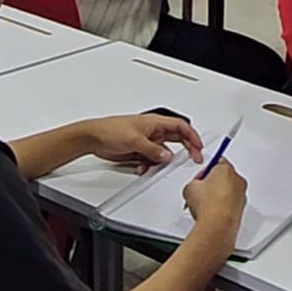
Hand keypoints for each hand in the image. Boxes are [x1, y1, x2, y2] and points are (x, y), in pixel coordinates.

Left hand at [82, 114, 204, 171]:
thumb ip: (153, 150)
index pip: (181, 127)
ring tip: (153, 166)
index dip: (192, 136)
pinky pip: (151, 160)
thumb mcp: (135, 140)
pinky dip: (149, 166)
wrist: (93, 138)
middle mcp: (153, 131)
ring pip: (163, 154)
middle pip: (176, 140)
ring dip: (160, 162)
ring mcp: (147, 142)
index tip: (199, 147)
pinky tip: (142, 168)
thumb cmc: (110, 129)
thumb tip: (167, 156)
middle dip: (184, 150)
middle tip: (193, 158)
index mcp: (156, 122)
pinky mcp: (139, 151)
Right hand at [182, 160, 247, 234]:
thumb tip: (194, 188)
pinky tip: (211, 213)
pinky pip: (231, 203)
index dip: (206, 170)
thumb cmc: (208, 204)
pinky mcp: (241, 208)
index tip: (201, 176)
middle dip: (212, 183)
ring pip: (228, 191)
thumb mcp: (190, 188)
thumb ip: (193, 183)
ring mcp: (241, 194)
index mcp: (226, 169)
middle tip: (200, 191)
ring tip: (204, 205)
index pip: (218, 161)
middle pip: (224, 177)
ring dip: (218, 196)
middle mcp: (238, 180)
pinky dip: (223, 206)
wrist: (218, 224)